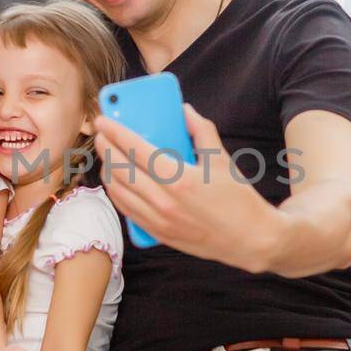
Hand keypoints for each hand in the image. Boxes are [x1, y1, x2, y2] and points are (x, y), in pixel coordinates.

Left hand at [93, 103, 281, 271]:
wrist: (249, 239)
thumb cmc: (238, 199)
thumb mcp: (222, 160)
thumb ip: (202, 131)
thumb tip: (185, 111)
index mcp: (180, 179)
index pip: (136, 151)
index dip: (116, 133)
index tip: (104, 121)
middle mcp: (164, 202)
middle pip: (121, 171)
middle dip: (106, 149)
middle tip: (101, 134)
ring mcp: (159, 221)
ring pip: (119, 192)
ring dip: (108, 171)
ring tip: (107, 156)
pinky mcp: (158, 234)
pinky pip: (127, 211)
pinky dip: (117, 194)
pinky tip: (116, 182)